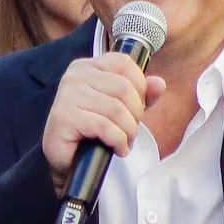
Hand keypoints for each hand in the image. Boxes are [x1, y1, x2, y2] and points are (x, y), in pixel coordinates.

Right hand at [41, 53, 165, 194]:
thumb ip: (141, 94)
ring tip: (124, 141)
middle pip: (123, 88)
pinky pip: (105, 126)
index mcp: (87, 67)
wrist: (68, 160)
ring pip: (116, 109)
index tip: (136, 107)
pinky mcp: (64, 118)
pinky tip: (117, 148)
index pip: (123, 63)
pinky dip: (118, 141)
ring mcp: (67, 95)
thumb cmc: (93, 131)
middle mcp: (74, 76)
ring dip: (128, 131)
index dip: (139, 86)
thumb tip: (159, 83)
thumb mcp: (122, 109)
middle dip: (135, 113)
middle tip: (130, 130)